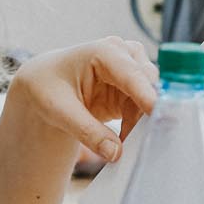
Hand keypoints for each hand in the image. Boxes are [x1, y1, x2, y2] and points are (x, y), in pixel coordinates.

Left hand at [6, 37, 158, 164]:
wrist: (42, 85)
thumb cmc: (46, 89)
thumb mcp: (59, 111)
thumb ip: (88, 131)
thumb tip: (115, 152)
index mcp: (103, 51)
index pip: (133, 75)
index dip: (149, 96)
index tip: (162, 118)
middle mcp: (123, 55)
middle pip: (148, 86)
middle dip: (147, 113)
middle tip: (143, 142)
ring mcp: (130, 69)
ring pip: (150, 99)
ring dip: (142, 122)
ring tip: (125, 142)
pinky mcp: (131, 87)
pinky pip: (145, 108)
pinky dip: (137, 125)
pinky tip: (124, 138)